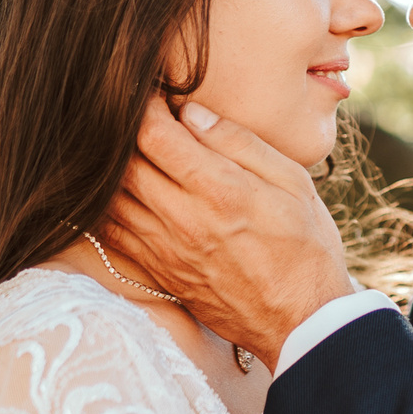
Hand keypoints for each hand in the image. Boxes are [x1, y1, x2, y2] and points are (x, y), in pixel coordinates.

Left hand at [102, 101, 354, 368]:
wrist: (304, 322)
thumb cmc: (307, 247)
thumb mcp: (293, 183)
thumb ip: (241, 144)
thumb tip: (192, 112)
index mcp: (219, 191)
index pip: (154, 135)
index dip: (144, 105)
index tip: (150, 91)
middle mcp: (183, 221)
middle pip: (123, 164)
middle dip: (121, 132)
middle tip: (128, 113)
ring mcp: (166, 251)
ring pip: (110, 199)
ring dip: (108, 169)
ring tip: (121, 147)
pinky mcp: (160, 274)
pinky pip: (112, 235)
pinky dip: (104, 208)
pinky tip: (114, 191)